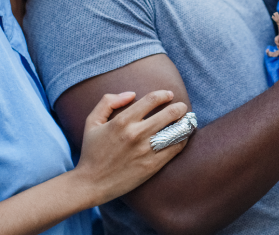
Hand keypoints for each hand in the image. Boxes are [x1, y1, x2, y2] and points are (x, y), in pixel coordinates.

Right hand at [71, 90, 189, 205]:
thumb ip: (108, 102)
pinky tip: (182, 137)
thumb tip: (131, 94)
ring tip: (186, 121)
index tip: (169, 95)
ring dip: (184, 123)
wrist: (91, 184)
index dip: (164, 94)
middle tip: (182, 107)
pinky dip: (182, 140)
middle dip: (179, 108)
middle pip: (169, 114)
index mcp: (122, 121)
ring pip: (175, 131)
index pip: (151, 100)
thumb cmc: (91, 152)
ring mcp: (146, 151)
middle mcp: (136, 134)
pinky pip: (175, 149)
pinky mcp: (152, 166)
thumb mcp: (92, 122)